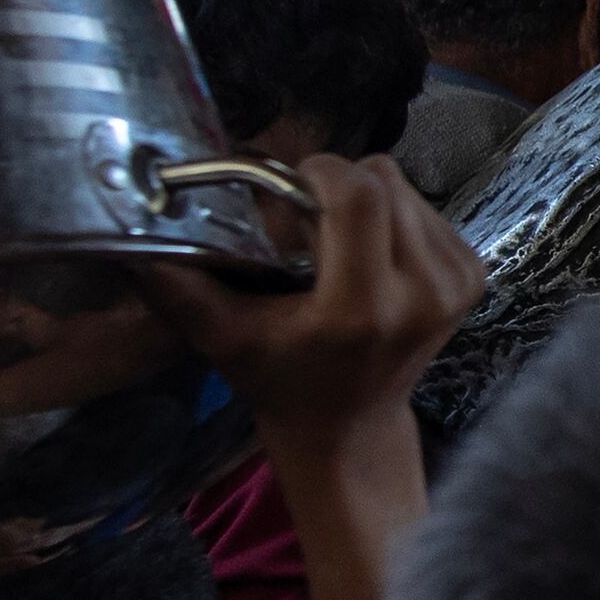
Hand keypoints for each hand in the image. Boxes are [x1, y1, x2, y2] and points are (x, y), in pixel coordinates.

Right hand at [134, 158, 480, 452]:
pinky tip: (371, 257)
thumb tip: (125, 233)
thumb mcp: (222, 337)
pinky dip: (395, 218)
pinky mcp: (474, 276)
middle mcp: (423, 293)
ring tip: (337, 243)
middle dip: (337, 184)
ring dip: (366, 200)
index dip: (319, 172)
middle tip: (306, 220)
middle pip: (384, 180)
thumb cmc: (280, 378)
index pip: (359, 195)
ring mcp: (456, 285)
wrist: (352, 427)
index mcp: (362, 307)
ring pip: (408, 188)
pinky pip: (429, 208)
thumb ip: (177, 284)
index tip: (289, 186)